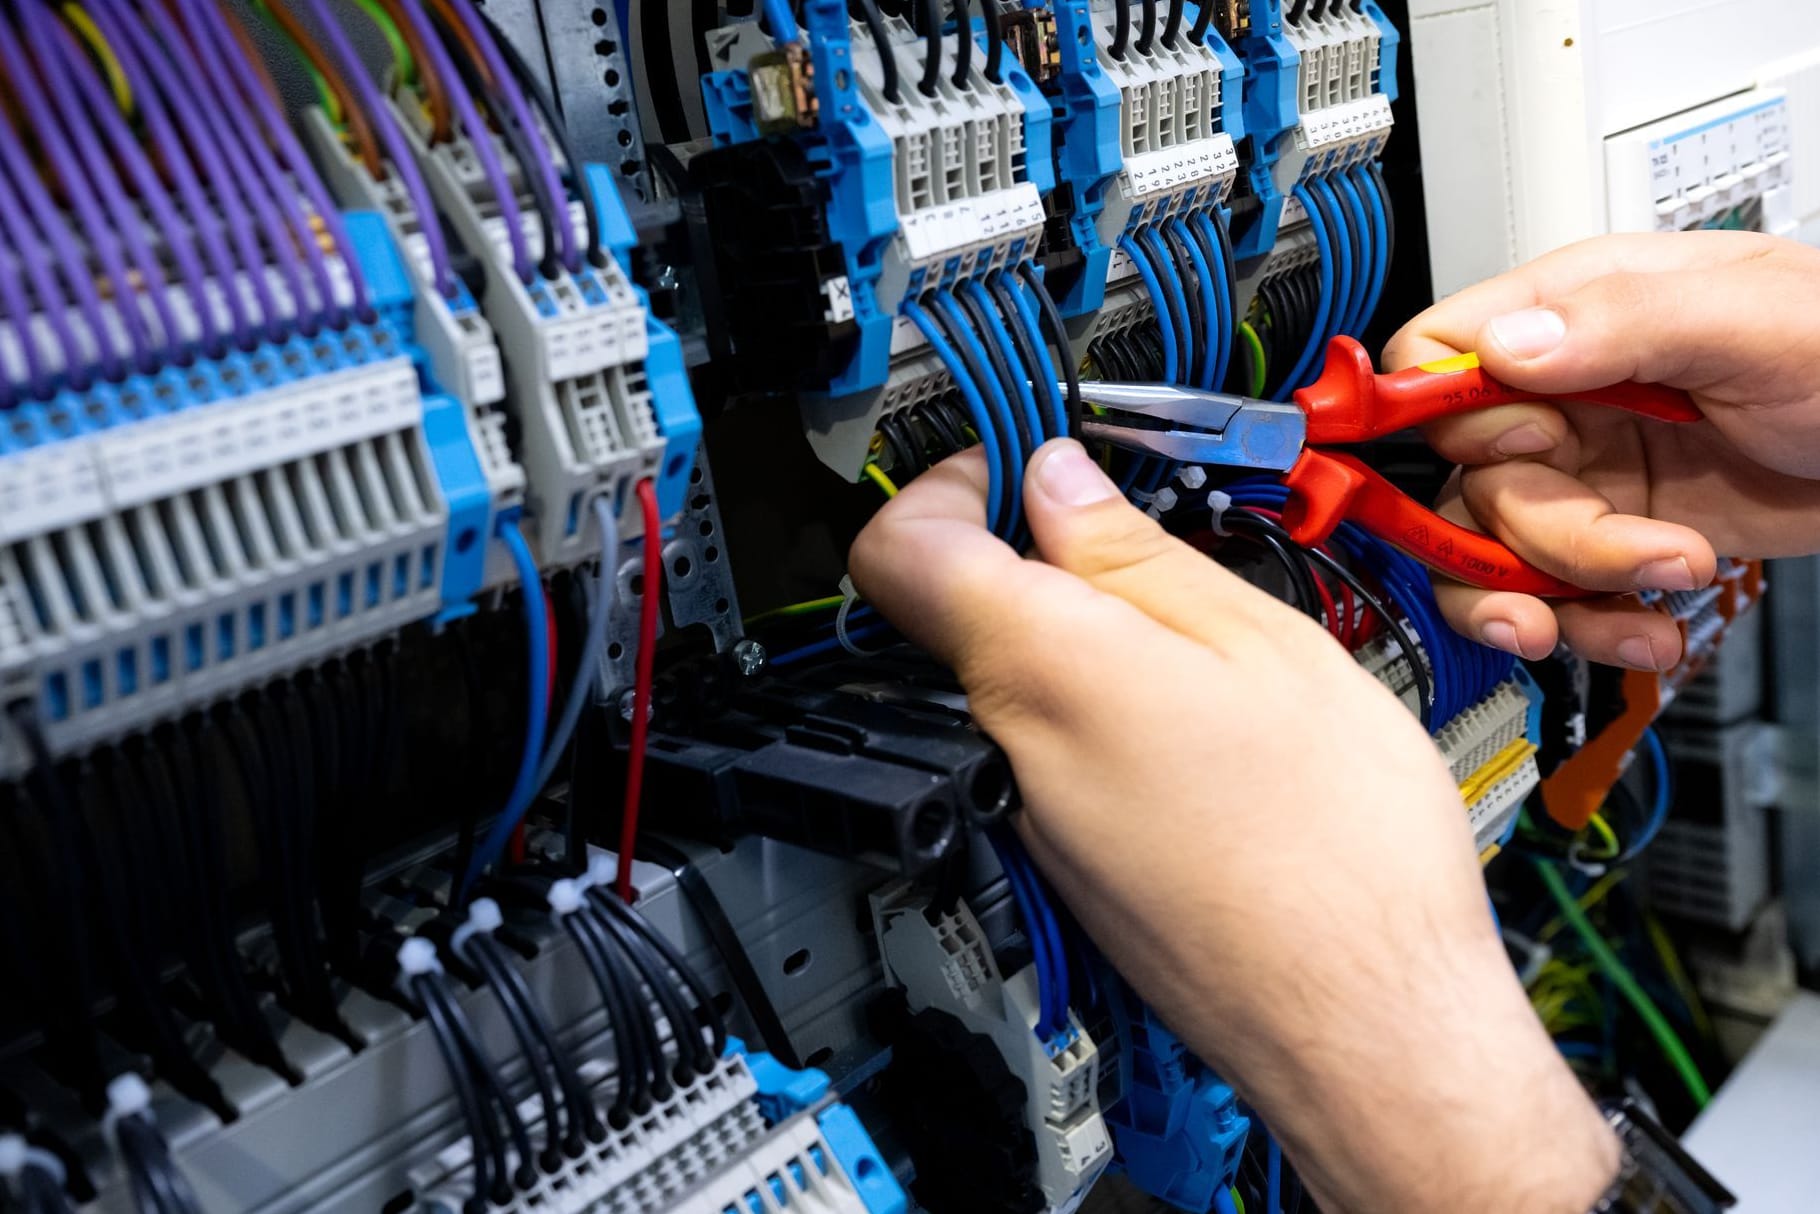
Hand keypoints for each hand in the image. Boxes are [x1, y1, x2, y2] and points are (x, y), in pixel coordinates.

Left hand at [850, 441, 1616, 1213]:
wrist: (1370, 1033)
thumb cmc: (1341, 854)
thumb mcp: (1262, 645)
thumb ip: (1137, 556)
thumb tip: (1058, 485)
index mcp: (1042, 671)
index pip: (900, 548)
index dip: (947, 480)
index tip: (1018, 456)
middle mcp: (1010, 749)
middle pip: (957, 611)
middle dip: (1033, 548)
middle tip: (1136, 527)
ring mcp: (1030, 817)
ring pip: (1014, 679)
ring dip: (1081, 629)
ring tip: (1198, 630)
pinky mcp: (1067, 861)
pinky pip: (1051, 748)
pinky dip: (1103, 703)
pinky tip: (1200, 715)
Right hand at [1385, 231, 1819, 666]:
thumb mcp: (1755, 319)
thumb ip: (1626, 320)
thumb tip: (1505, 344)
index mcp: (1575, 314)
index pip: (1436, 352)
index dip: (1441, 411)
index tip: (1505, 454)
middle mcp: (1561, 396)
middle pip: (1467, 479)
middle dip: (1536, 536)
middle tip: (1621, 549)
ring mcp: (1583, 472)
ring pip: (1493, 552)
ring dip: (1560, 596)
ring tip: (1646, 599)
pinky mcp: (1612, 537)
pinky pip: (1549, 595)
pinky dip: (1590, 627)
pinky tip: (1648, 627)